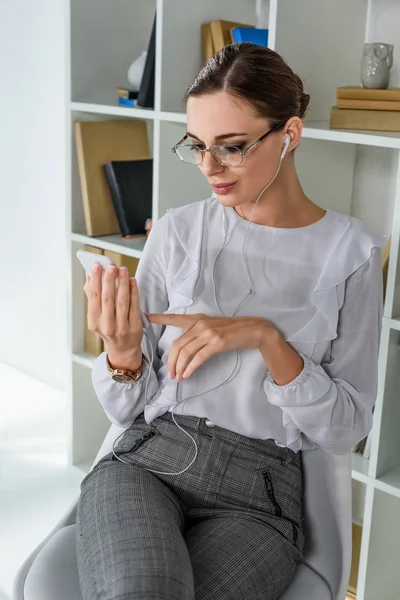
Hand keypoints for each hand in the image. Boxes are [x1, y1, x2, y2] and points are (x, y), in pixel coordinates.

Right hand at [84, 263, 142, 367]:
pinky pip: (134, 306)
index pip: (94, 297)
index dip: (95, 280)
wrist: (123, 349)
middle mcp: (106, 325)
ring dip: (123, 283)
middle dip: (109, 280)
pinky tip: (132, 281)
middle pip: (108, 298)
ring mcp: (121, 327)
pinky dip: (134, 292)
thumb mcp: (96, 315)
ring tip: (122, 270)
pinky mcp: (135, 327)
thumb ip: (92, 295)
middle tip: (111, 266)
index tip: (96, 266)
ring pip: (122, 301)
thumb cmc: (108, 327)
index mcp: (94, 321)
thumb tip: (89, 274)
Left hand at [146, 313, 273, 380]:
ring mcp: (208, 333)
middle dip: (171, 361)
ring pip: (185, 352)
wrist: (253, 330)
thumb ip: (197, 332)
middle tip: (170, 373)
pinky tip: (187, 374)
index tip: (146, 316)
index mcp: (197, 318)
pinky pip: (198, 357)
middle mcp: (200, 324)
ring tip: (177, 377)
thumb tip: (184, 347)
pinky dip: (190, 367)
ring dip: (179, 367)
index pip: (175, 319)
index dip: (160, 318)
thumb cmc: (232, 330)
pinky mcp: (217, 343)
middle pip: (178, 344)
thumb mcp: (212, 327)